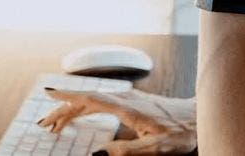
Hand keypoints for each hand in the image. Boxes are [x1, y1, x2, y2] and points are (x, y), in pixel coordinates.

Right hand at [38, 88, 196, 154]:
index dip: (67, 98)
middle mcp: (124, 97)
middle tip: (44, 124)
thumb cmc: (182, 132)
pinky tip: (81, 112)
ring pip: (92, 99)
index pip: (90, 99)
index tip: (47, 95)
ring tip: (55, 123)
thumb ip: (126, 152)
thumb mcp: (156, 149)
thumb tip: (97, 155)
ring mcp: (128, 97)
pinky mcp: (132, 100)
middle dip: (63, 110)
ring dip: (72, 109)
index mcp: (126, 107)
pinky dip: (85, 106)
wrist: (200, 116)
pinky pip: (101, 100)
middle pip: (86, 99)